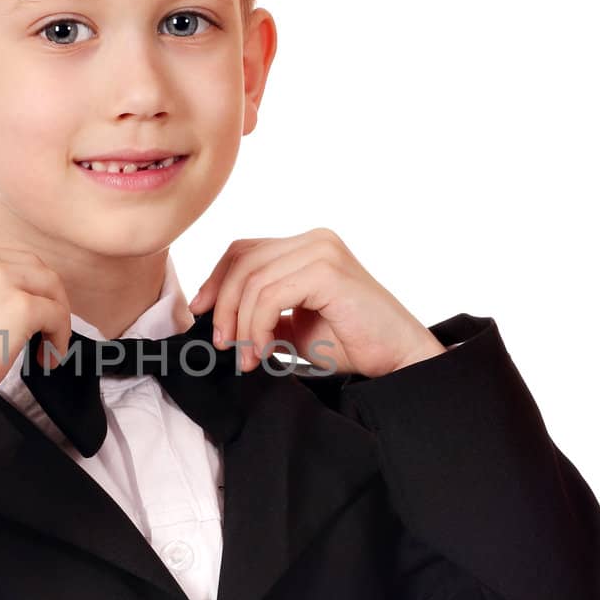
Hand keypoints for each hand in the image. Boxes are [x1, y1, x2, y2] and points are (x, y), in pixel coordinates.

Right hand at [0, 242, 71, 394]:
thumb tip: (10, 300)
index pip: (4, 258)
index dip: (20, 287)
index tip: (20, 315)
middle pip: (32, 265)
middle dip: (44, 296)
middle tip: (44, 328)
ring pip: (50, 285)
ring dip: (56, 314)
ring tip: (47, 346)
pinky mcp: (19, 306)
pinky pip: (57, 314)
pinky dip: (59, 338)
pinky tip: (47, 359)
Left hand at [187, 229, 444, 377]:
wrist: (398, 359)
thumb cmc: (353, 344)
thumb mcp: (294, 327)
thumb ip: (262, 314)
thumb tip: (218, 320)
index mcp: (307, 247)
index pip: (244, 250)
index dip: (216, 280)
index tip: (200, 314)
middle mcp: (315, 240)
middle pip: (242, 260)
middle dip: (222, 304)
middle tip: (222, 345)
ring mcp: (322, 251)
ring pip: (252, 280)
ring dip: (240, 324)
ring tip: (248, 357)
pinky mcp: (327, 271)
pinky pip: (269, 296)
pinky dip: (256, 326)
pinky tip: (263, 352)